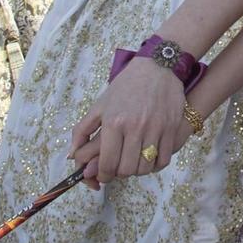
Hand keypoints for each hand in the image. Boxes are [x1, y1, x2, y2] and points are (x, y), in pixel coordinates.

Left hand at [68, 60, 190, 188]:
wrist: (157, 68)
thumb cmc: (126, 86)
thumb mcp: (100, 105)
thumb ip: (82, 130)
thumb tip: (72, 155)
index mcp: (113, 122)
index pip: (107, 163)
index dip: (103, 175)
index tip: (103, 175)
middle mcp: (134, 127)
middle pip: (126, 169)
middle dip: (119, 174)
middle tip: (118, 167)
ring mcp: (155, 129)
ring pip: (145, 167)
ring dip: (137, 170)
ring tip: (133, 162)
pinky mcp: (170, 129)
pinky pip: (163, 160)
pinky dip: (155, 165)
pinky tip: (149, 158)